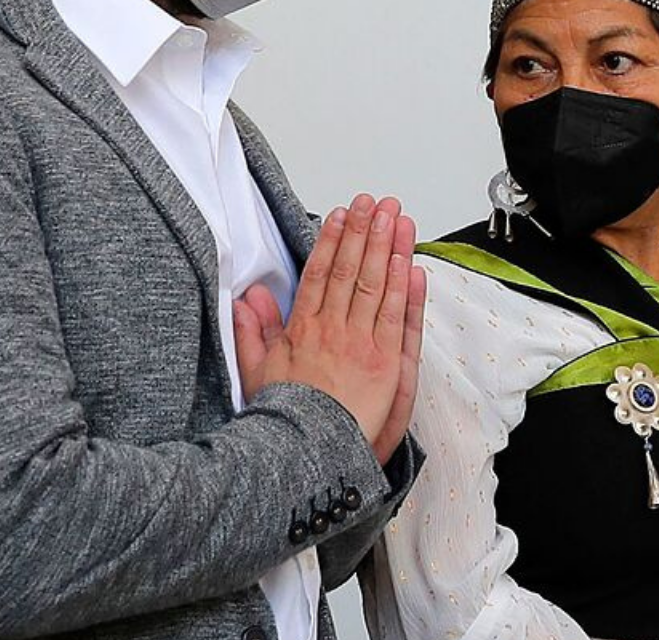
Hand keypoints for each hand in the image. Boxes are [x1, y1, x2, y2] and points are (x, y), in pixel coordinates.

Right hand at [232, 195, 426, 463]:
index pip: (319, 272)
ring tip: (396, 217)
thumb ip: (252, 331)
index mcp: (302, 329)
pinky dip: (404, 287)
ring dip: (387, 247)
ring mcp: (361, 344)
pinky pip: (396, 316)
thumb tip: (248, 296)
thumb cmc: (283, 420)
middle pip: (350, 269)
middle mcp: (333, 330)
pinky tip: (409, 262)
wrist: (306, 455)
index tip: (341, 213)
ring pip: (375, 285)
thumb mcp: (255, 372)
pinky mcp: (386, 363)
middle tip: (375, 202)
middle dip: (364, 231)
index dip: (332, 239)